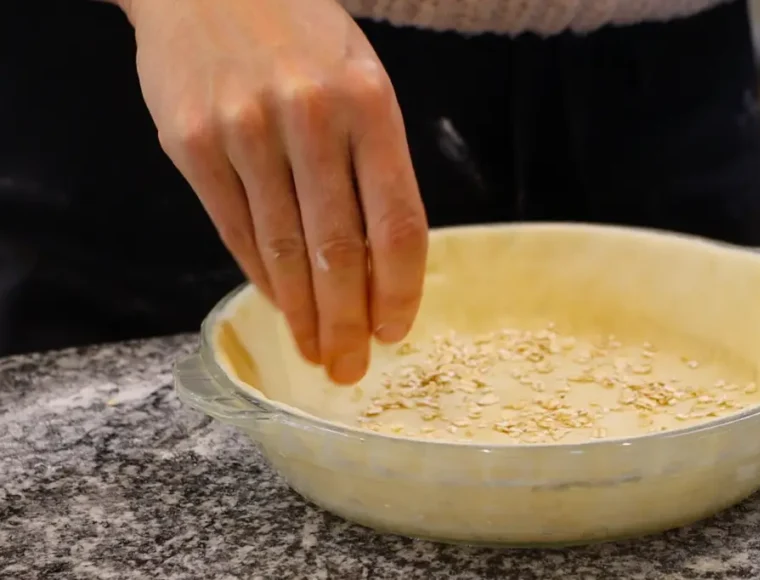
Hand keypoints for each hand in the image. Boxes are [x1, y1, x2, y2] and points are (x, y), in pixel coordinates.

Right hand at [124, 0, 427, 382]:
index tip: (397, 332)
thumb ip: (375, 164)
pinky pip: (236, 232)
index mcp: (369, 103)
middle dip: (350, 324)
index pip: (397, 222)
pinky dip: (263, 280)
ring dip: (305, 316)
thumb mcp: (360, 79)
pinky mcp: (192, 144)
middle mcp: (310, 119)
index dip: (400, 289)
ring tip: (318, 354)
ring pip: (284, 252)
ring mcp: (245, 131)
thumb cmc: (302, 35)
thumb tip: (382, 262)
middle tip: (353, 370)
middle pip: (339, 251)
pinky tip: (280, 309)